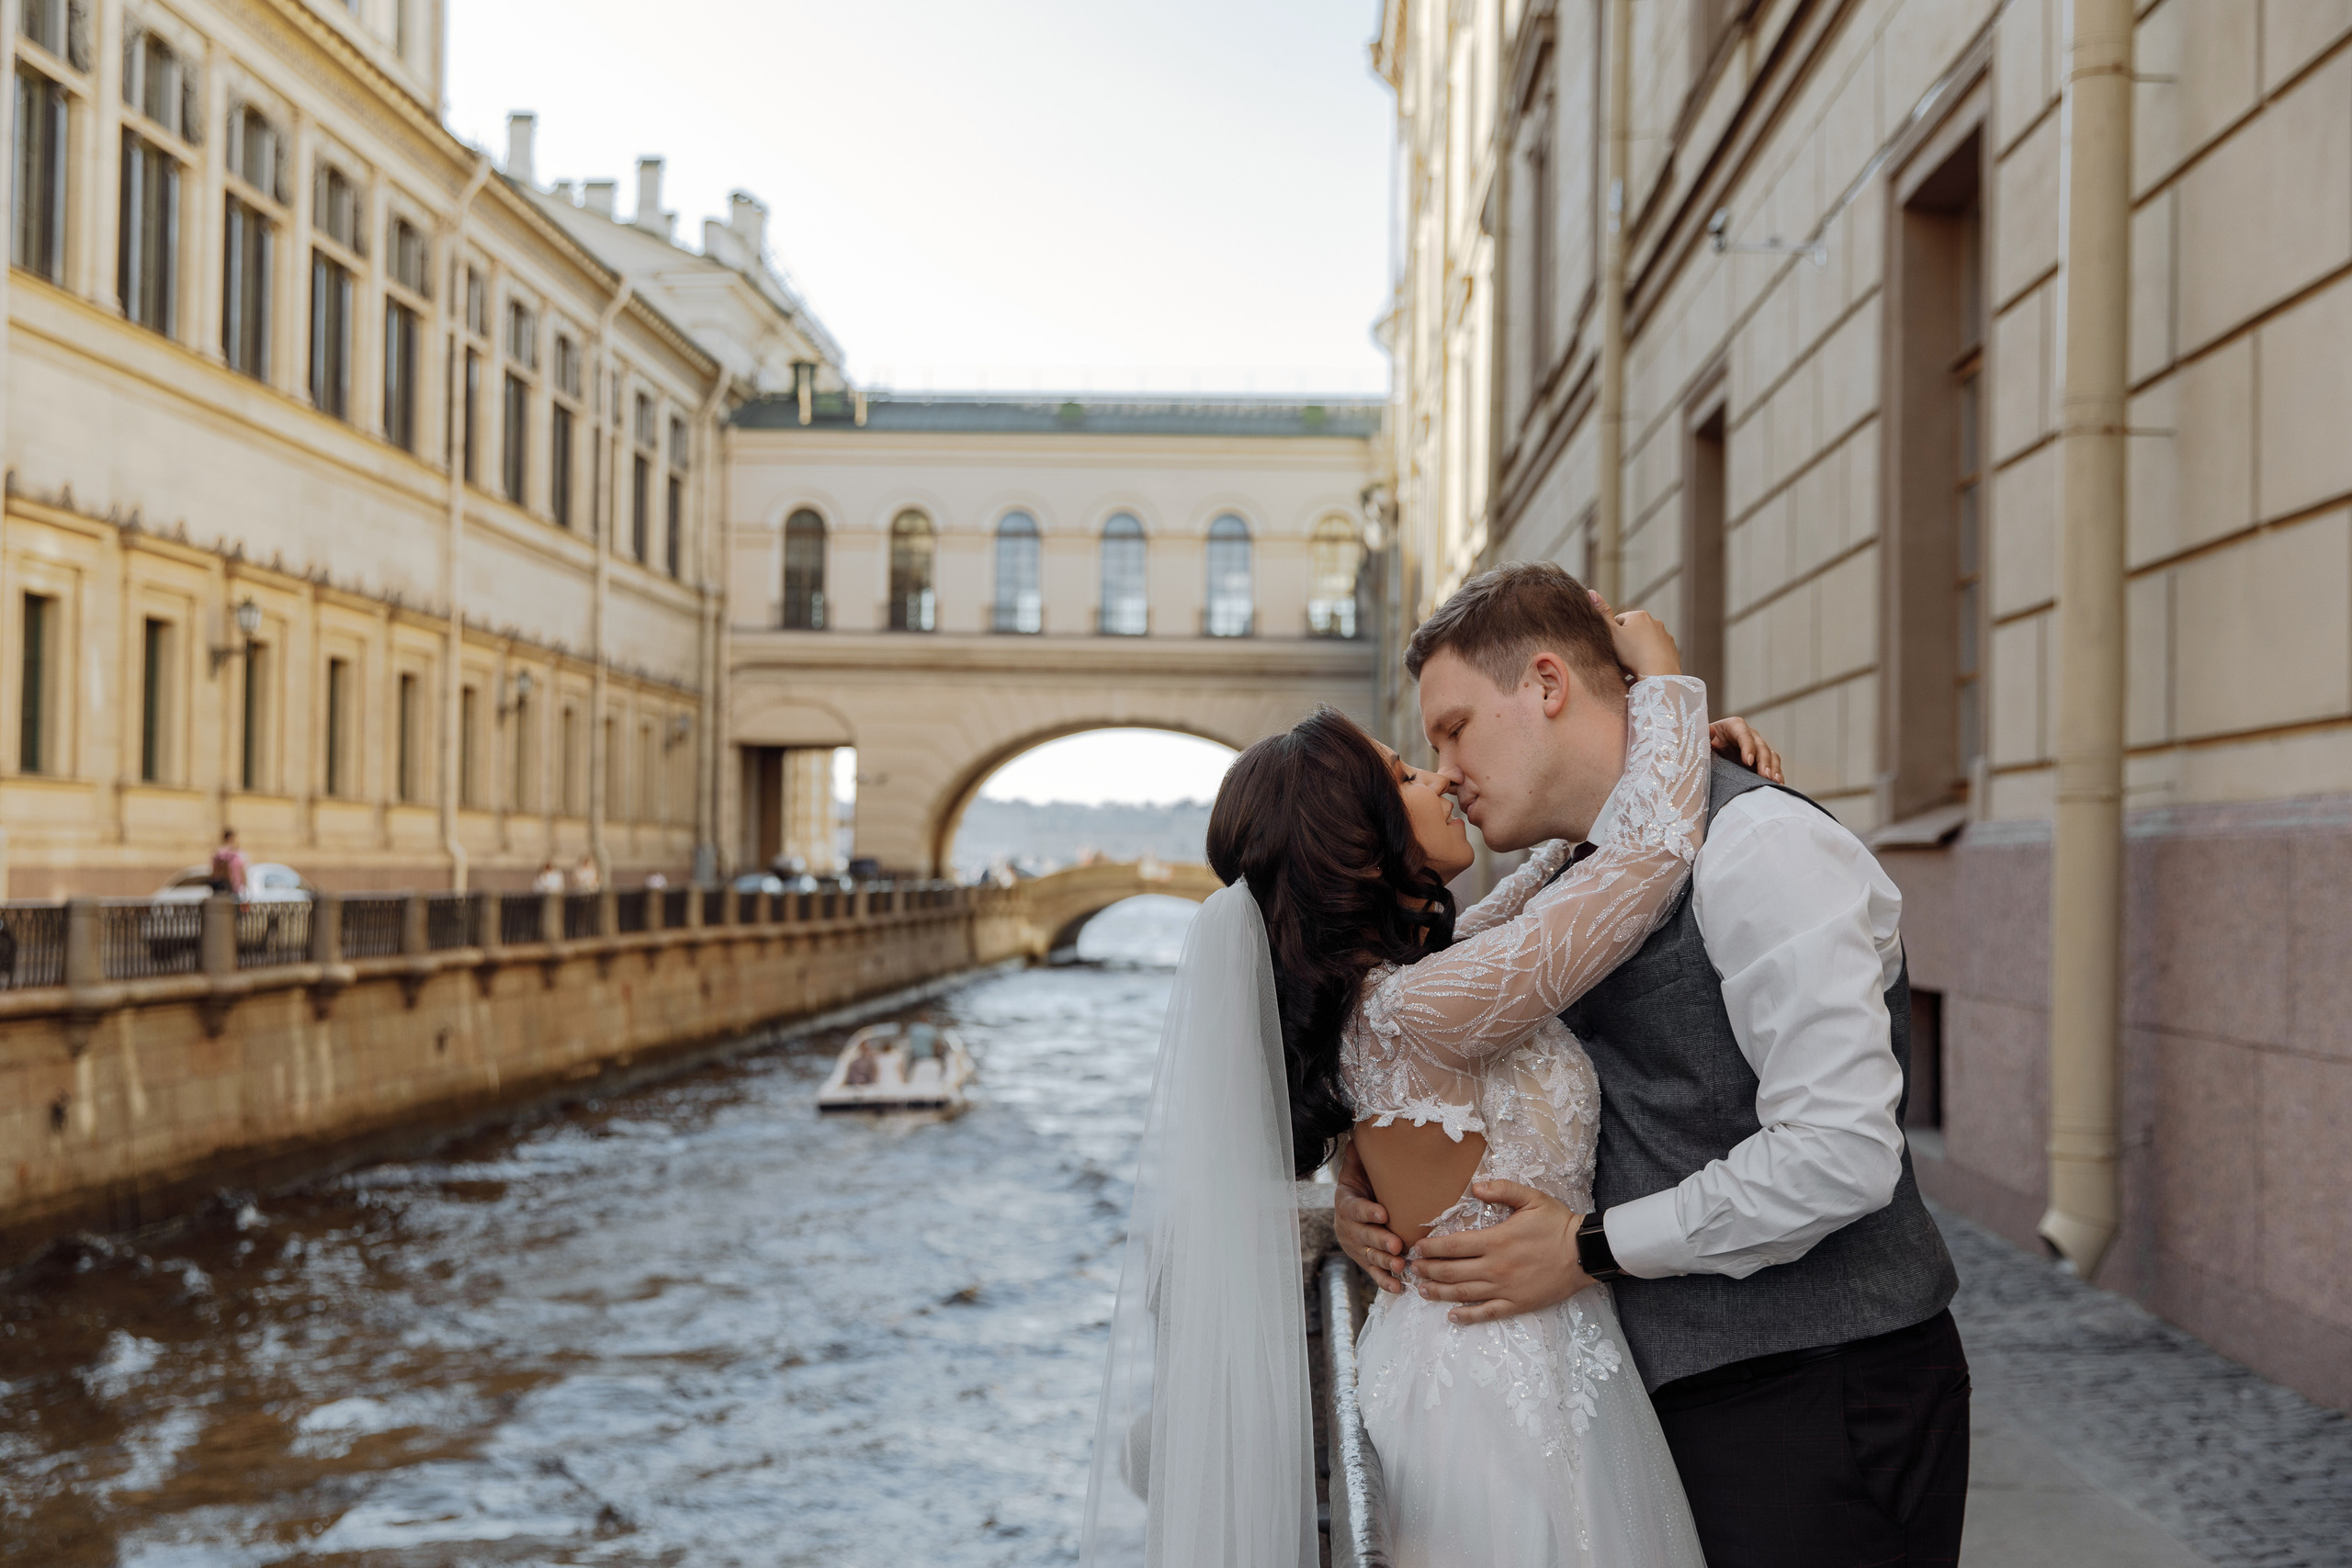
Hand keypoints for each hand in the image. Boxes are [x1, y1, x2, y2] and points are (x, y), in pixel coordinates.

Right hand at [1333, 1141, 1407, 1293]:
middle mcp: (1349, 1227)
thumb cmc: (1362, 1185)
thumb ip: (1358, 1154)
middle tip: (1396, 1244)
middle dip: (1379, 1241)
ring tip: (1400, 1265)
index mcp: (1346, 1203)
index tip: (1382, 1213)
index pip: (1354, 1208)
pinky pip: (1374, 1274)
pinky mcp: (1366, 1261)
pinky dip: (1385, 1281)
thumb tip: (1359, 1130)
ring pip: (1369, 1257)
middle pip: (1363, 1236)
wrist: (1353, 1209)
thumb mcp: (1357, 1168)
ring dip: (1385, 1262)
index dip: (1367, 1211)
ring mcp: (1357, 1247)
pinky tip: (1398, 1287)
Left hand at [1406, 1180, 1593, 1324]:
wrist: (1585, 1253)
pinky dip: (1467, 1317)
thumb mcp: (1531, 1198)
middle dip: (1428, 1271)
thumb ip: (1502, 1189)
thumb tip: (1474, 1186)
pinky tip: (1452, 1317)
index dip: (1432, 1248)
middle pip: (1452, 1272)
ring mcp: (1505, 1288)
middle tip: (1411, 1269)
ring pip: (1464, 1294)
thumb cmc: (1558, 1224)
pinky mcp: (1517, 1303)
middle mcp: (1495, 1267)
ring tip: (1422, 1291)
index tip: (1417, 1248)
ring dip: (1439, 1293)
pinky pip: (1487, 1313)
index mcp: (1495, 1241)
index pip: (1453, 1246)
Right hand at [1589, 592, 1680, 679]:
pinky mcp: (1672, 649)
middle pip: (1633, 632)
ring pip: (1645, 642)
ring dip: (1638, 651)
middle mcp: (1654, 621)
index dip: (1612, 636)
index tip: (1612, 648)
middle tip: (1620, 659)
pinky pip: (1656, 652)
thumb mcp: (1611, 633)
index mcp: (1638, 615)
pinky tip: (1644, 668)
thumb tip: (1591, 592)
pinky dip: (1650, 658)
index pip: (1619, 622)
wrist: (1658, 673)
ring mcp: (1665, 635)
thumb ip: (1602, 614)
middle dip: (1626, 643)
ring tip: (1632, 667)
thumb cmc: (1632, 654)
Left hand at [1708, 717, 1783, 782]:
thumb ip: (1703, 736)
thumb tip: (1710, 731)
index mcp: (1733, 726)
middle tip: (1765, 775)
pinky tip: (1778, 784)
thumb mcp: (1699, 739)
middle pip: (1760, 746)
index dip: (1748, 747)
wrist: (1705, 753)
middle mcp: (1748, 735)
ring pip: (1770, 755)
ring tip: (1774, 781)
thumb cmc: (1701, 744)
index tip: (1748, 762)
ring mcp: (1756, 748)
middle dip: (1763, 761)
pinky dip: (1776, 774)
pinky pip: (1773, 765)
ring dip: (1773, 768)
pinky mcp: (1760, 760)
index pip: (1744, 734)